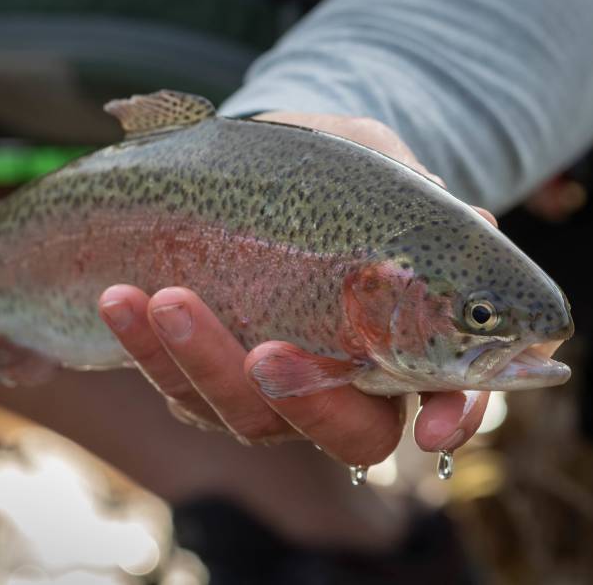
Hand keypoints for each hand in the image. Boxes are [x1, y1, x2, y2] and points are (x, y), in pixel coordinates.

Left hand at [97, 112, 495, 466]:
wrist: (250, 163)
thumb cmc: (328, 165)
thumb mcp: (372, 160)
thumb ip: (413, 194)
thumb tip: (468, 224)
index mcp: (403, 336)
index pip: (450, 393)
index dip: (452, 416)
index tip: (432, 431)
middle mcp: (343, 378)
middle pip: (346, 432)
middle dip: (304, 401)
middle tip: (267, 356)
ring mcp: (272, 388)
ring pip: (247, 416)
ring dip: (202, 366)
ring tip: (165, 299)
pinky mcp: (208, 380)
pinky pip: (180, 387)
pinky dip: (149, 349)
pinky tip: (123, 299)